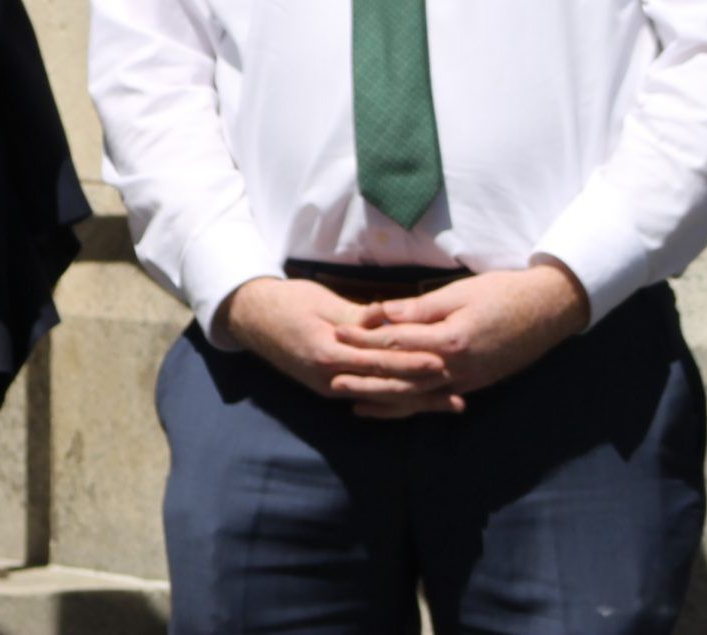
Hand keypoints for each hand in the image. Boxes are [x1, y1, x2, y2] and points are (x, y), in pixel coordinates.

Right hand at [221, 277, 456, 415]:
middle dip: (423, 392)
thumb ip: (356, 317)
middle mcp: (329, 378)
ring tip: (449, 403)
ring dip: (416, 401)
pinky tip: (418, 401)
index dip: (411, 364)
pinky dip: (396, 399)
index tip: (441, 362)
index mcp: (327, 354)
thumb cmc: (286, 302)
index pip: (378, 362)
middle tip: (457, 393)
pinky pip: (369, 396)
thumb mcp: (321, 303)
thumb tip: (387, 320)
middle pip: (385, 389)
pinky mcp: (329, 387)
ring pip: (381, 398)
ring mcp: (328, 387)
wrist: (249, 318)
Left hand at [330, 264, 590, 414]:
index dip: (365, 338)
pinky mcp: (475, 384)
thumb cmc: (502, 293)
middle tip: (332, 380)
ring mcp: (469, 381)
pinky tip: (389, 408)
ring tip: (352, 402)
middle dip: (366, 379)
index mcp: (452, 340)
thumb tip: (379, 313)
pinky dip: (411, 405)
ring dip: (384, 400)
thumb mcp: (457, 293)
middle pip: (403, 378)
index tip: (338, 333)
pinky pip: (435, 399)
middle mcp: (460, 368)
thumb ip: (417, 308)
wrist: (549, 310)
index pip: (398, 342)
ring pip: (418, 396)